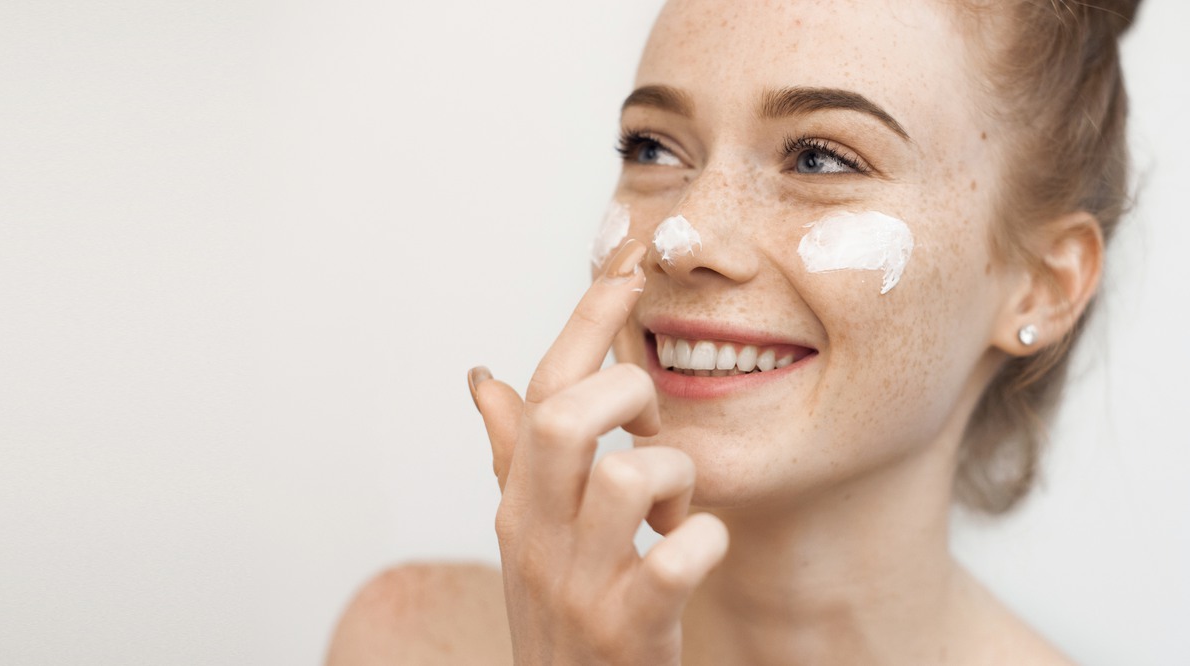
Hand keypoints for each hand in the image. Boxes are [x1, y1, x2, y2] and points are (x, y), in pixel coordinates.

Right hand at [467, 238, 729, 665]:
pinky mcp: (629, 632)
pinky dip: (705, 542)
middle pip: (565, 419)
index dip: (585, 321)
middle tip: (654, 430)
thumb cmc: (564, 628)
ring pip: (628, 476)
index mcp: (515, 507)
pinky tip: (699, 549)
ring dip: (676, 477)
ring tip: (677, 510)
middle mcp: (535, 540)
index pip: (538, 392)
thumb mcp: (526, 541)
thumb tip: (484, 377)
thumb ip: (513, 459)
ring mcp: (579, 587)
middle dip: (628, 397)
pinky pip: (677, 560)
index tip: (628, 271)